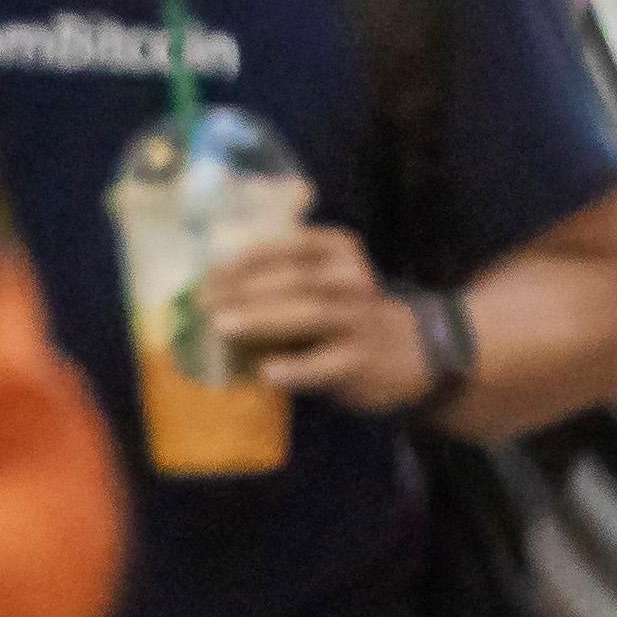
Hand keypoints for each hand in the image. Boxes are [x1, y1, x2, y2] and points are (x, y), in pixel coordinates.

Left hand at [203, 221, 444, 416]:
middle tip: (203, 303)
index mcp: (339, 251)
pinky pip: (326, 364)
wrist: (412, 352)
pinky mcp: (361, 361)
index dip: (247, 258)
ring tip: (223, 326)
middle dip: (244, 289)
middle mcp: (352, 280)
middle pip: (295, 279)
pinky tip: (267, 371)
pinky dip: (296, 368)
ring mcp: (359, 320)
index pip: (289, 246)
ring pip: (310, 314)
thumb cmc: (347, 313)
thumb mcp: (325, 278)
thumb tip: (212, 284)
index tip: (208, 274)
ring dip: (263, 318)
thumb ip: (280, 272)